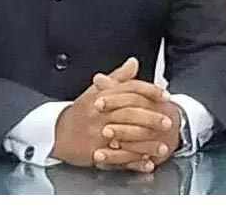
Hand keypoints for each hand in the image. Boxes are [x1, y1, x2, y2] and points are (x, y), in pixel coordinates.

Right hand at [51, 57, 172, 167]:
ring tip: (163, 147)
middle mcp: (100, 114)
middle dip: (152, 118)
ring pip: (127, 137)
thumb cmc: (80, 112)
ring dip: (147, 144)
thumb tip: (133, 63)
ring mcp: (98, 134)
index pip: (130, 90)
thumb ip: (118, 78)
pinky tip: (147, 163)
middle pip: (130, 113)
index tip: (165, 95)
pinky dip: (134, 162)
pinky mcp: (96, 153)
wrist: (57, 133)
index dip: (150, 91)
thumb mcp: (96, 91)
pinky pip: (119, 158)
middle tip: (167, 122)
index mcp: (102, 97)